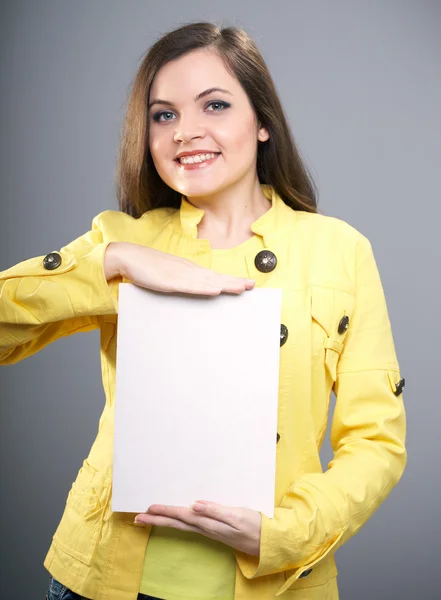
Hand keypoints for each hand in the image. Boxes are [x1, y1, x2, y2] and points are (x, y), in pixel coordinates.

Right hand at [104, 242, 254, 295]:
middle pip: (215, 277)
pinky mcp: (169, 281)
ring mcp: (179, 275)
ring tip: (241, 288)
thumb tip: (191, 289)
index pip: (213, 275)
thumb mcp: (168, 275)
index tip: (245, 283)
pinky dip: (203, 288)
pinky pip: (189, 286)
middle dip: (234, 281)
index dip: (230, 279)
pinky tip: (215, 290)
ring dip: (225, 284)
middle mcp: (187, 270)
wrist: (127, 257)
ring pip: (207, 281)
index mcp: (188, 269)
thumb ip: (180, 281)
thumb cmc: (146, 267)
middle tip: (252, 285)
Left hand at [134, 500, 261, 555]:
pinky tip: (174, 518)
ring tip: (148, 518)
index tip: (148, 508)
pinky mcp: (213, 529)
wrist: (267, 542)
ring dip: (164, 520)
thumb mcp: (236, 516)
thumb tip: (194, 505)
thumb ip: (215, 511)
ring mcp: (209, 530)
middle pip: (176, 523)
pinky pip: (190, 524)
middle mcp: (205, 528)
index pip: (181, 516)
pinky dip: (178, 520)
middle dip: (156, 519)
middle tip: (137, 517)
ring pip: (181, 525)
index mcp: (208, 523)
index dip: (165, 511)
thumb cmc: (254, 525)